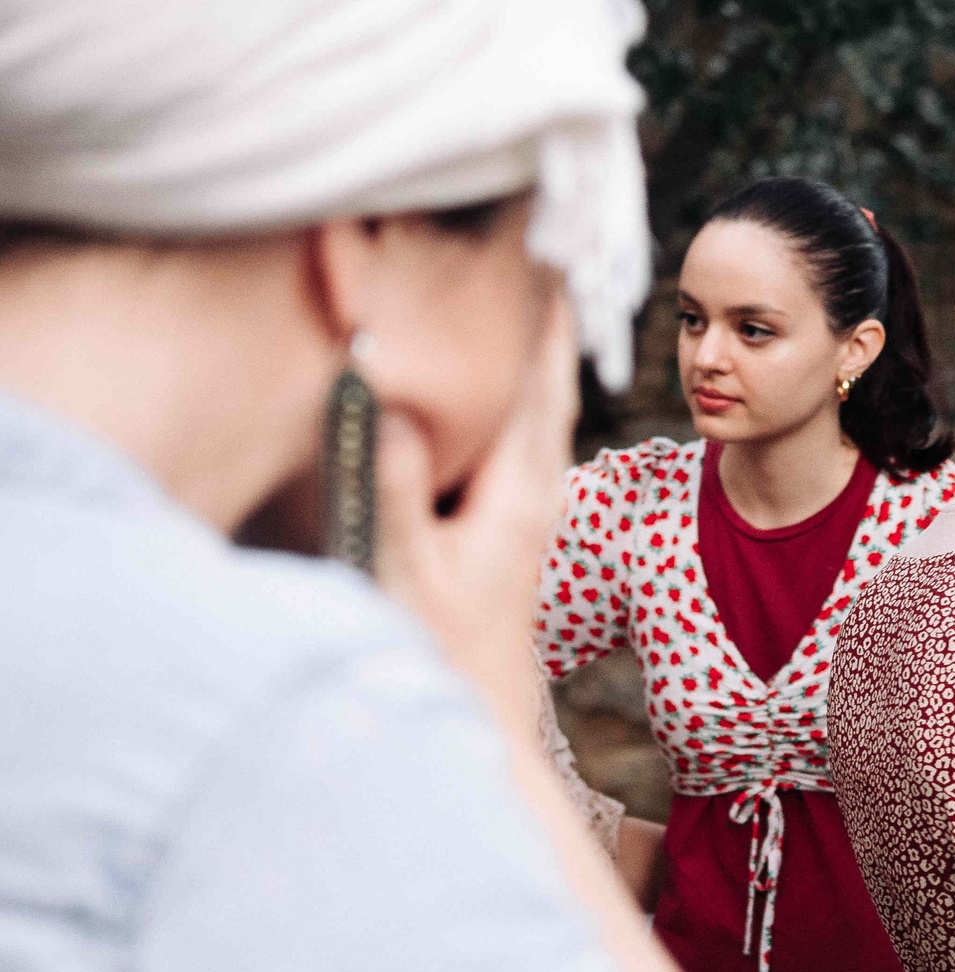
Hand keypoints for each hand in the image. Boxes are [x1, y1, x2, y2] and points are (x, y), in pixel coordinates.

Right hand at [375, 297, 577, 722]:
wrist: (479, 714)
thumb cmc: (442, 646)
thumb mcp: (412, 563)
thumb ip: (398, 484)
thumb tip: (387, 401)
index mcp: (520, 491)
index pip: (540, 386)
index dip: (543, 322)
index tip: (551, 259)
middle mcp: (534, 492)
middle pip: (547, 389)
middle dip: (544, 324)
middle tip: (544, 257)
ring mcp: (525, 509)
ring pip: (535, 414)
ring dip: (531, 357)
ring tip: (525, 300)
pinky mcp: (508, 526)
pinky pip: (517, 442)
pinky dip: (511, 401)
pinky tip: (494, 391)